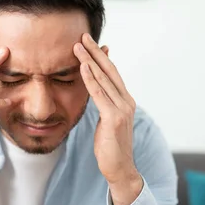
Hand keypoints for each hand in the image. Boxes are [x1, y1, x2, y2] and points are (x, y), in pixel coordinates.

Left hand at [74, 33, 142, 204]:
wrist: (120, 168)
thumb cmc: (110, 147)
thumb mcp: (106, 121)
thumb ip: (103, 105)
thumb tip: (96, 92)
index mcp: (125, 101)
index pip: (112, 73)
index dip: (100, 56)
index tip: (89, 43)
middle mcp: (126, 101)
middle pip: (109, 70)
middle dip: (95, 52)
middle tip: (83, 35)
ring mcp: (122, 109)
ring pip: (103, 79)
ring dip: (89, 61)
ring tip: (77, 46)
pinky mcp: (114, 118)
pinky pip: (99, 94)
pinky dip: (90, 79)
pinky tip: (82, 67)